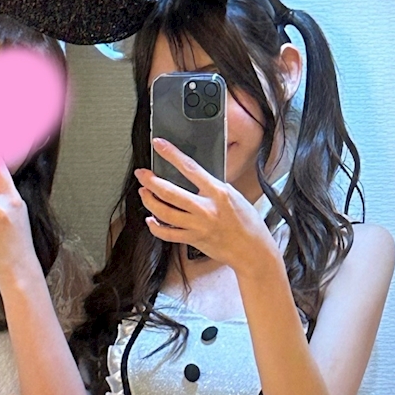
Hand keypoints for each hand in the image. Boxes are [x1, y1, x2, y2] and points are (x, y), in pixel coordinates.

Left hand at [135, 140, 279, 277]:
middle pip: (170, 192)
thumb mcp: (234, 195)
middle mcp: (206, 209)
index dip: (171, 155)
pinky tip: (151, 220)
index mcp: (218, 193)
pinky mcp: (193, 240)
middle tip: (142, 174)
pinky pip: (167, 234)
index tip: (159, 145)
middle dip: (150, 181)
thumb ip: (213, 186)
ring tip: (144, 193)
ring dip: (149, 201)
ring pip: (164, 213)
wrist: (252, 250)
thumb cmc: (247, 223)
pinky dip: (155, 227)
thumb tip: (195, 177)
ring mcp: (198, 226)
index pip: (190, 169)